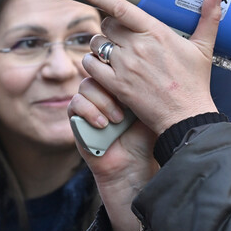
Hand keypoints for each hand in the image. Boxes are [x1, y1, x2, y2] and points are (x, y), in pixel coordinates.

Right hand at [69, 77, 158, 230]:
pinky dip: (89, 111)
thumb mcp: (153, 108)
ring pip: (87, 85)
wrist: (136, 167)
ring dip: (102, 101)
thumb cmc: (147, 138)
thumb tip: (155, 63)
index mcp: (124, 84)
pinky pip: (75, 105)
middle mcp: (106, 92)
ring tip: (117, 119)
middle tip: (127, 103)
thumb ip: (150, 86)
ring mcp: (91, 105)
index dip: (123, 69)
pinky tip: (103, 124)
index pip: (116, 63)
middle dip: (113, 83)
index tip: (138, 85)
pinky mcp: (78, 121)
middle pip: (99, 69)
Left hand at [71, 0, 221, 134]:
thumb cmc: (194, 84)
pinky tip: (105, 67)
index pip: (120, 7)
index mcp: (157, 33)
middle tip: (123, 37)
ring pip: (97, 44)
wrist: (186, 116)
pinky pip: (92, 66)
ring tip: (115, 53)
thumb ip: (208, 18)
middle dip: (111, 27)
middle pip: (107, 24)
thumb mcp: (203, 48)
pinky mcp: (116, 85)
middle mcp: (138, 47)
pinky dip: (94, 64)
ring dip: (101, 46)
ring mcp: (125, 66)